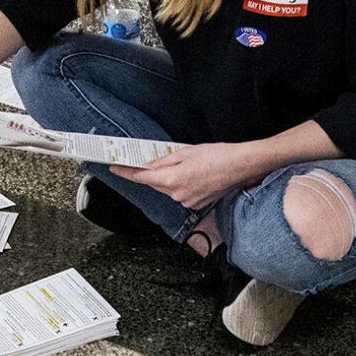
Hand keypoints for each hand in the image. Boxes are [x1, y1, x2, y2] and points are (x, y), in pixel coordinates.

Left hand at [112, 142, 259, 210]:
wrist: (239, 166)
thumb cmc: (217, 156)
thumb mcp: (185, 152)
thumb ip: (163, 160)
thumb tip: (148, 165)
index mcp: (172, 179)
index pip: (141, 177)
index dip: (126, 172)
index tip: (116, 168)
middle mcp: (177, 194)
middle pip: (154, 184)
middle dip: (149, 174)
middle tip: (145, 162)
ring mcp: (187, 201)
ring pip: (168, 189)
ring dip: (168, 178)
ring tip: (182, 165)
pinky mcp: (195, 203)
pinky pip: (180, 193)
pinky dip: (180, 184)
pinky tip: (191, 174)